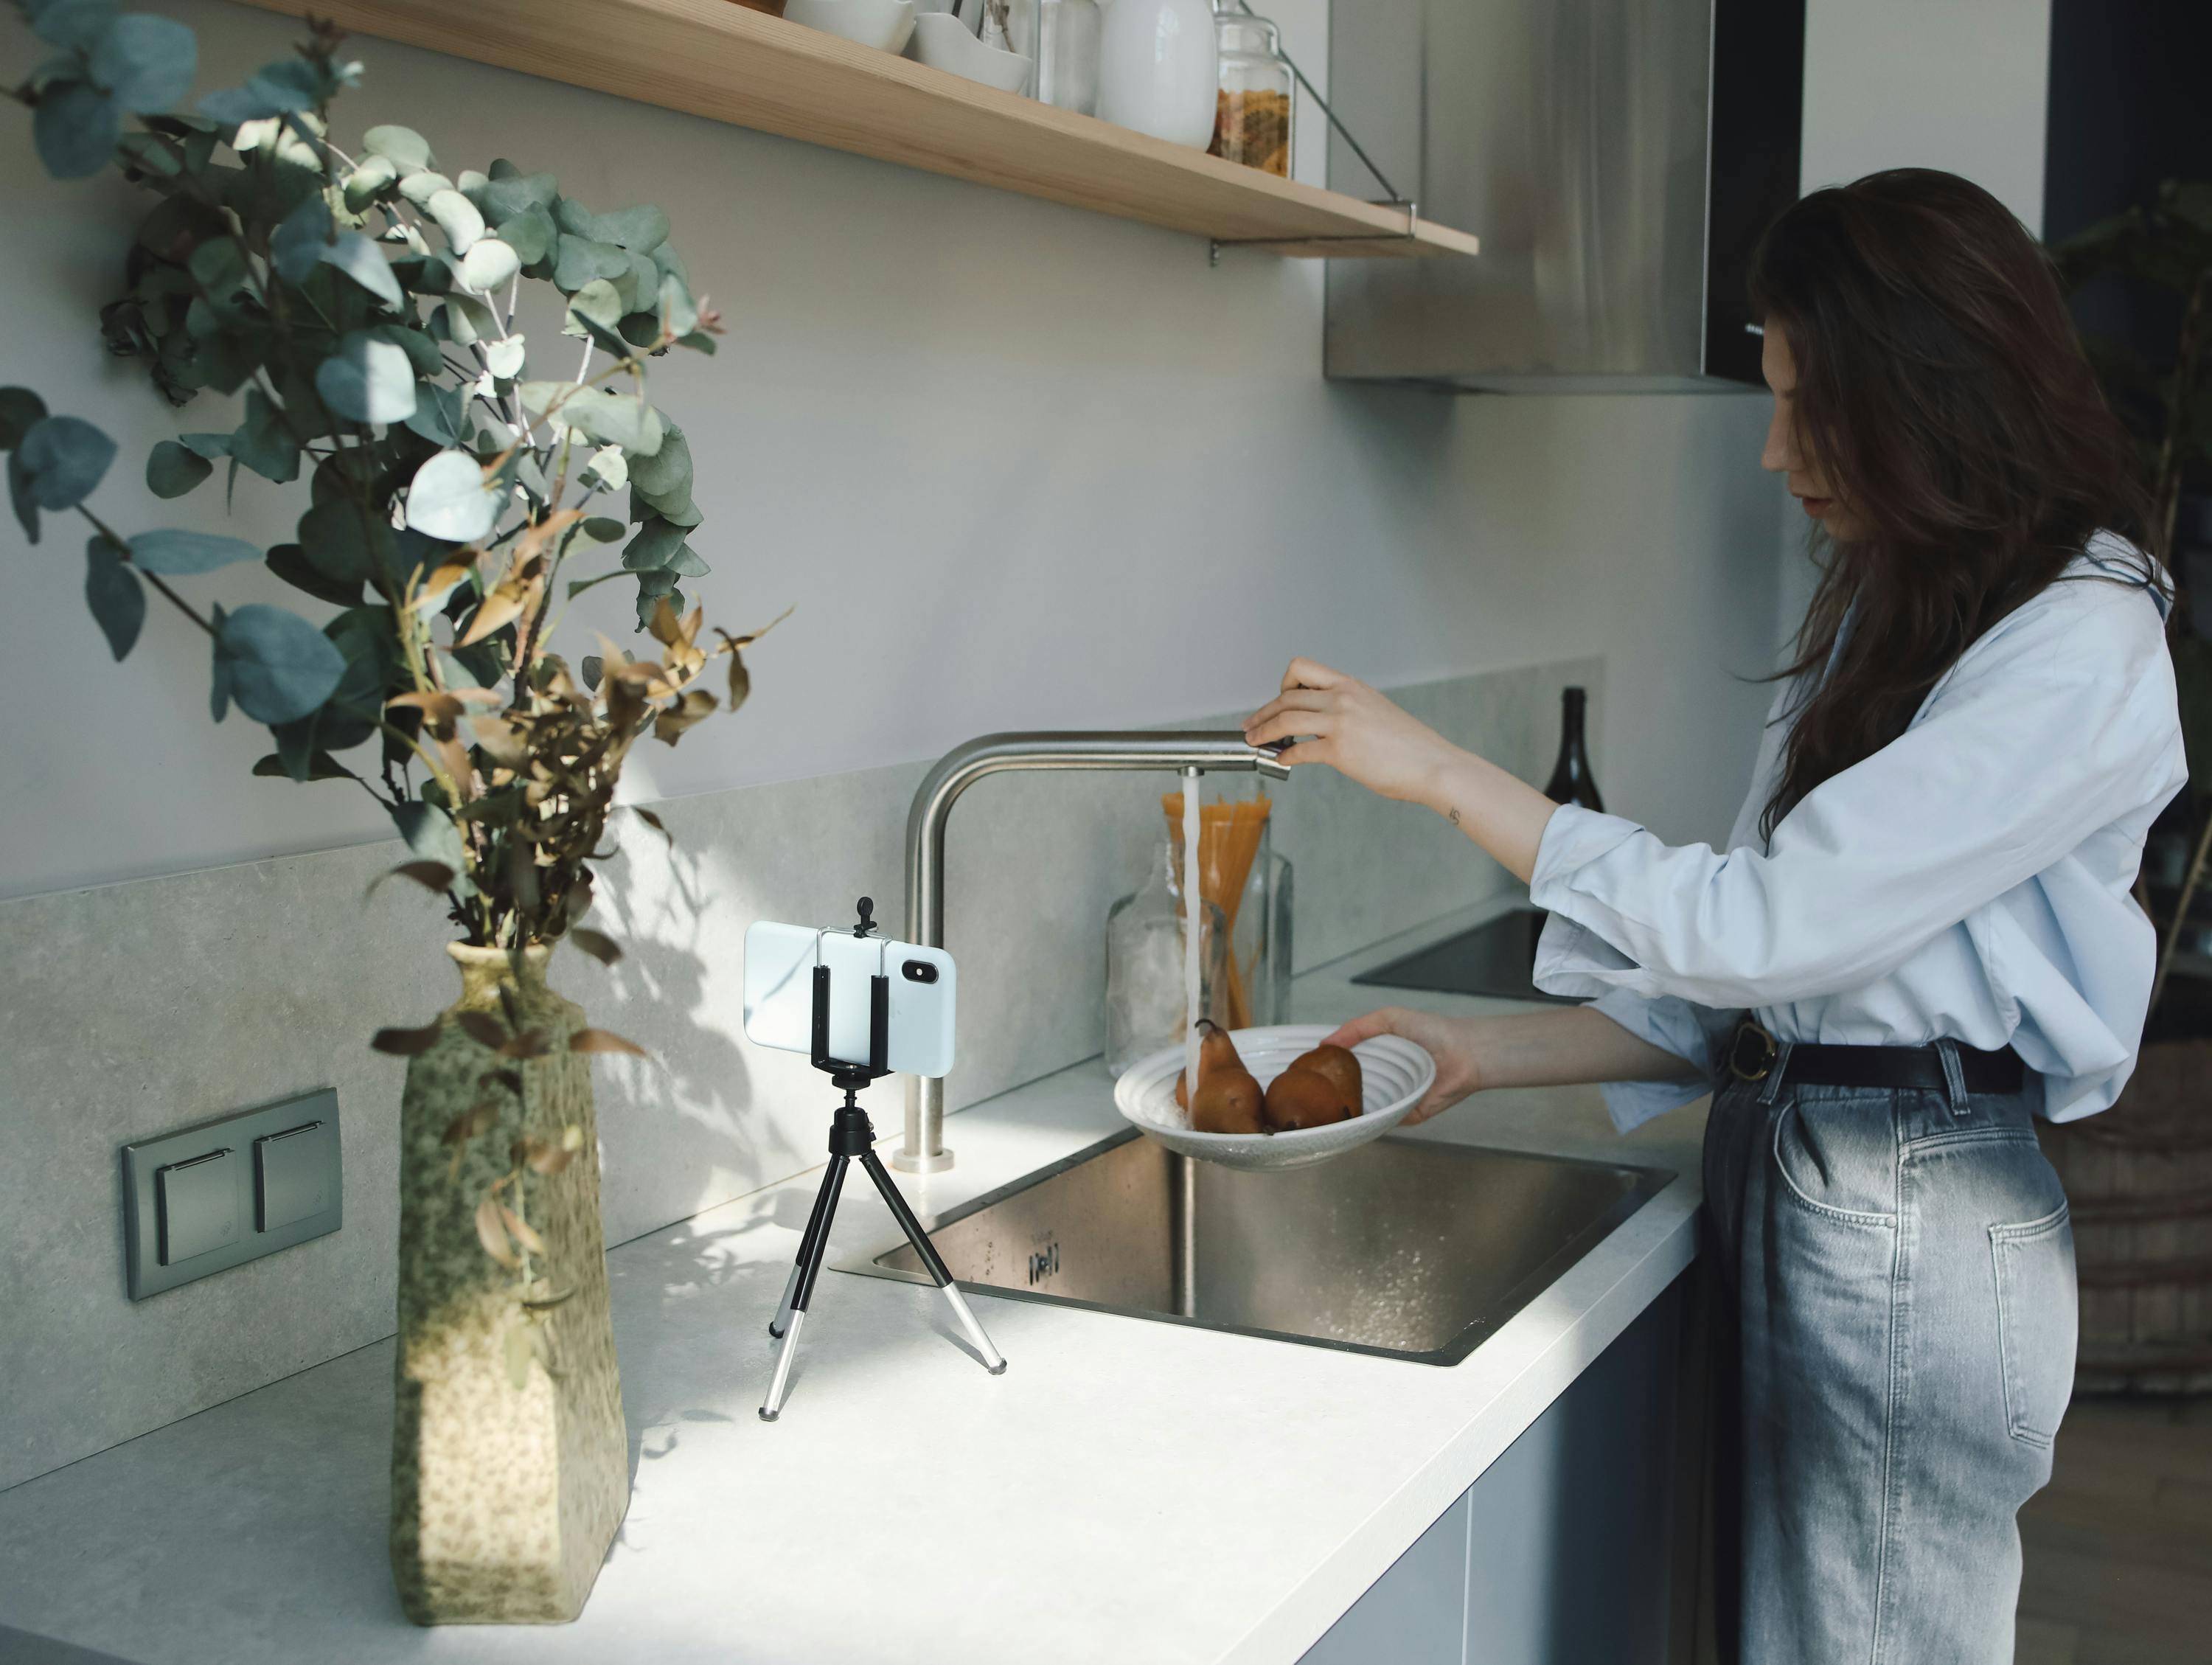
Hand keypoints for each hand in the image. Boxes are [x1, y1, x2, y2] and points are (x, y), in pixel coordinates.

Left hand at [1244, 658, 1460, 807]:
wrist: (1434, 765)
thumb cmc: (1411, 745)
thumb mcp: (1377, 711)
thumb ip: (1350, 710)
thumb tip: (1325, 724)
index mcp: (1351, 686)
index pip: (1302, 668)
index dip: (1283, 684)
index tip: (1278, 701)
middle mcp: (1343, 698)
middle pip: (1287, 696)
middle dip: (1263, 712)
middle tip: (1251, 725)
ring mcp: (1341, 723)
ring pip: (1286, 719)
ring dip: (1263, 732)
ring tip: (1255, 741)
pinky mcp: (1340, 750)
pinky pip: (1299, 751)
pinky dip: (1284, 756)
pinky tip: (1282, 761)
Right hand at [1324, 1007, 1482, 1124]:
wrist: (1465, 1052)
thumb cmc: (1432, 1031)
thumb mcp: (1389, 1019)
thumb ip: (1356, 1028)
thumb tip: (1325, 1043)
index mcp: (1381, 1058)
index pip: (1349, 1067)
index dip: (1329, 1069)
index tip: (1307, 1071)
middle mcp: (1387, 1080)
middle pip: (1353, 1090)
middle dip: (1334, 1093)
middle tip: (1310, 1095)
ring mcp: (1397, 1099)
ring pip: (1367, 1109)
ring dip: (1350, 1109)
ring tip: (1324, 1110)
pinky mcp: (1409, 1115)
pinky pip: (1386, 1122)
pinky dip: (1373, 1120)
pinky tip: (1353, 1117)